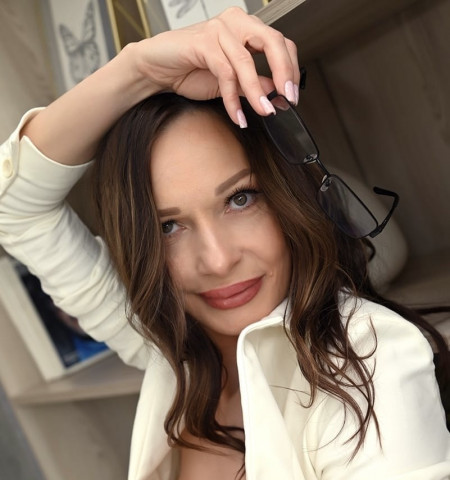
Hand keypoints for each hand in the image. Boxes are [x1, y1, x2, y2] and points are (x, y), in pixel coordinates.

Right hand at [134, 7, 299, 124]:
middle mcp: (235, 23)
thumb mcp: (229, 82)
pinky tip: (238, 116)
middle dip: (285, 72)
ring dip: (257, 93)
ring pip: (247, 62)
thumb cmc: (189, 70)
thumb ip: (252, 84)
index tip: (293, 94)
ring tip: (264, 112)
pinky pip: (225, 73)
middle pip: (272, 42)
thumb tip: (277, 93)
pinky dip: (233, 98)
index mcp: (246, 29)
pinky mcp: (203, 42)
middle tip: (288, 98)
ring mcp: (219, 29)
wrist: (156, 69)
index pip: (280, 43)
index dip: (291, 68)